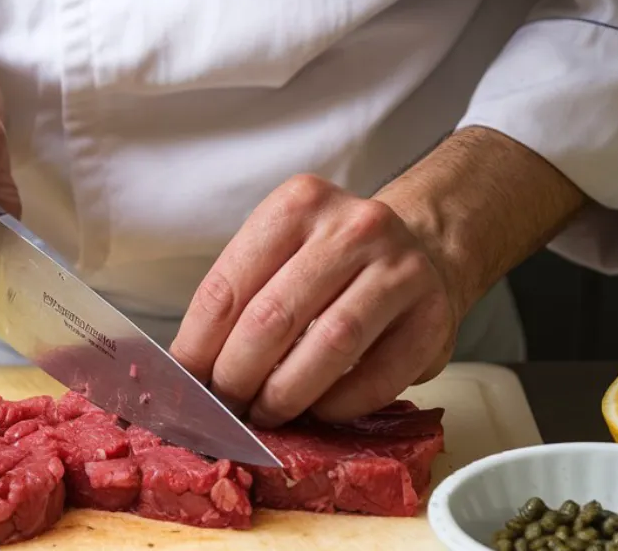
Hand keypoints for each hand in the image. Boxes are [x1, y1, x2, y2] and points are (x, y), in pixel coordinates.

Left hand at [170, 174, 459, 426]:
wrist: (425, 247)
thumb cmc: (333, 259)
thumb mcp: (283, 250)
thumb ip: (242, 295)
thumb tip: (191, 368)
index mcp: (298, 203)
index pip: (228, 284)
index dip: (198, 345)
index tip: (184, 383)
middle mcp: (352, 227)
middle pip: (274, 317)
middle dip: (237, 375)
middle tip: (224, 405)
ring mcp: (399, 269)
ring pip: (328, 345)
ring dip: (285, 393)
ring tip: (265, 413)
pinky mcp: (433, 317)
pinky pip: (377, 376)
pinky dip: (338, 404)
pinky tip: (318, 411)